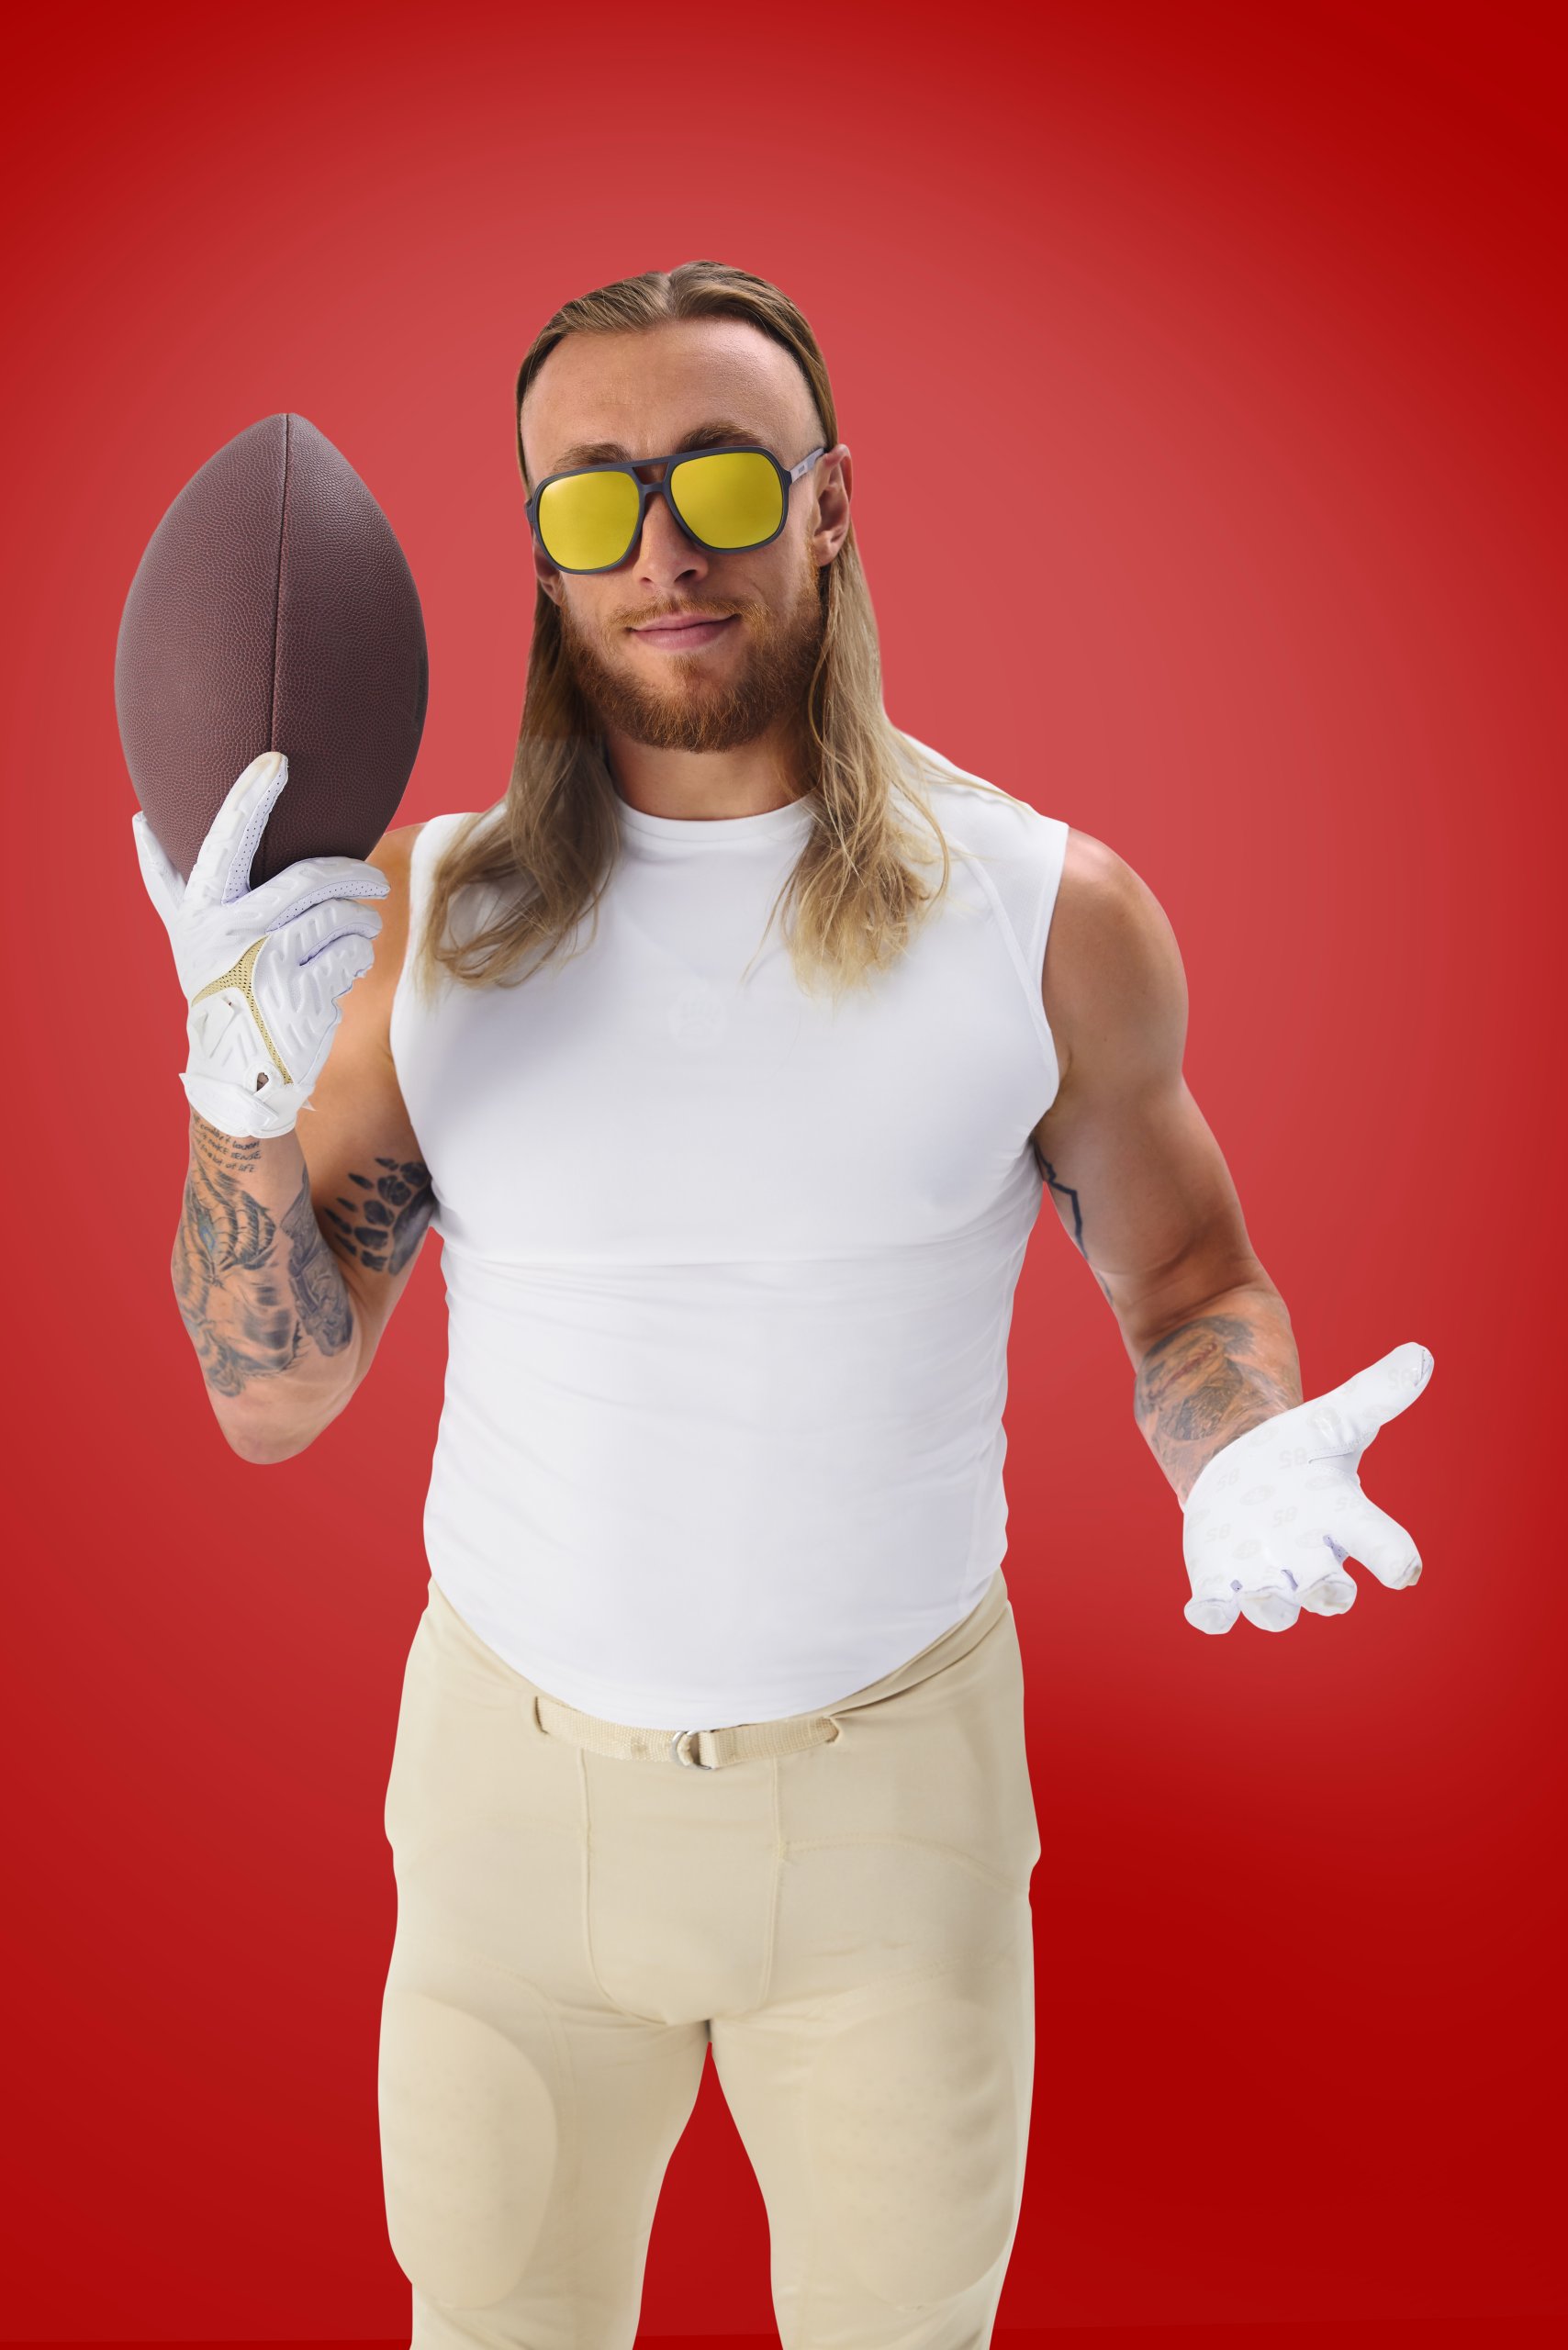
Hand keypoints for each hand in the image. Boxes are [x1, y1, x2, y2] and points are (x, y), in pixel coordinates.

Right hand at [132, 750, 390, 1140]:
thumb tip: (137, 820)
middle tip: (373, 879)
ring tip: (356, 932)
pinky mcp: (303, 995)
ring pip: (340, 918)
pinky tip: (343, 968)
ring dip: (361, 924)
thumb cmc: (218, 987)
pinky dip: (357, 958)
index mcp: (204, 909)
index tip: (275, 761)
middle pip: (310, 880)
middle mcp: (232, 933)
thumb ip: (167, 881)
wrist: (237, 1070)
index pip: (227, 841)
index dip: (250, 800)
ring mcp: (269, 965)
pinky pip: (351, 955)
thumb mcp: (186, 935)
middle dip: (355, 874)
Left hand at [1180, 1341, 1433, 1632]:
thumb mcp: (1332, 1420)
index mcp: (1343, 1519)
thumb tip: (1420, 1354)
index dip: (1395, 1559)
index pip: (1382, 1544)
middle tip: (1326, 1588)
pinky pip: (1218, 1612)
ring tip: (1259, 1589)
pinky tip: (1204, 1611)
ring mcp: (1265, 1575)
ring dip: (1270, 1604)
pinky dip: (1212, 1615)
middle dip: (1328, 1593)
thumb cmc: (1299, 1452)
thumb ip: (1375, 1395)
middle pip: (1329, 1593)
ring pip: (1274, 1610)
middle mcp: (1310, 1558)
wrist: (1240, 1470)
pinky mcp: (1219, 1582)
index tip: (1405, 1571)